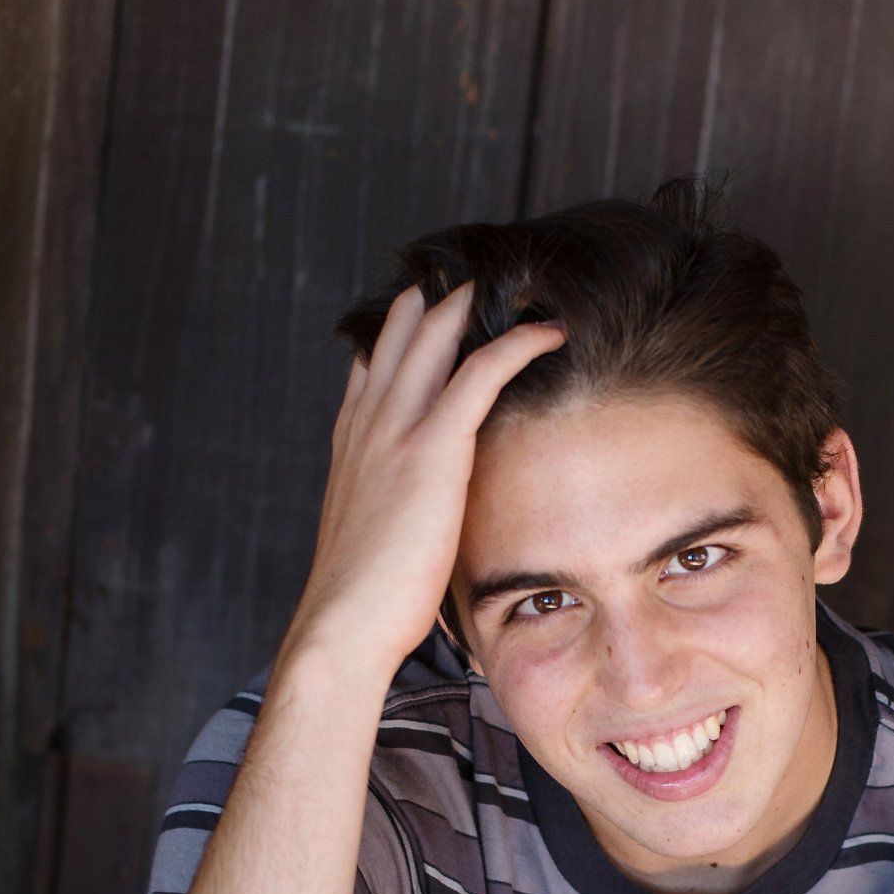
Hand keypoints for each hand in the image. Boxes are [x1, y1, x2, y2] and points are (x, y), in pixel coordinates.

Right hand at [288, 281, 563, 678]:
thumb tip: (423, 513)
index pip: (374, 361)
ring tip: (520, 280)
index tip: (434, 301)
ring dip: (478, 303)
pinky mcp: (432, 448)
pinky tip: (549, 330)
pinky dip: (517, 343)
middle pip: (403, 331)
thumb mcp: (374, 537)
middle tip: (484, 270)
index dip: (404, 325)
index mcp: (352, 441)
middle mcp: (368, 421)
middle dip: (442, 295)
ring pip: (436, 336)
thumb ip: (394, 507)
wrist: (344, 623)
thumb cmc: (364, 599)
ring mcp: (396, 429)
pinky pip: (480, 372)